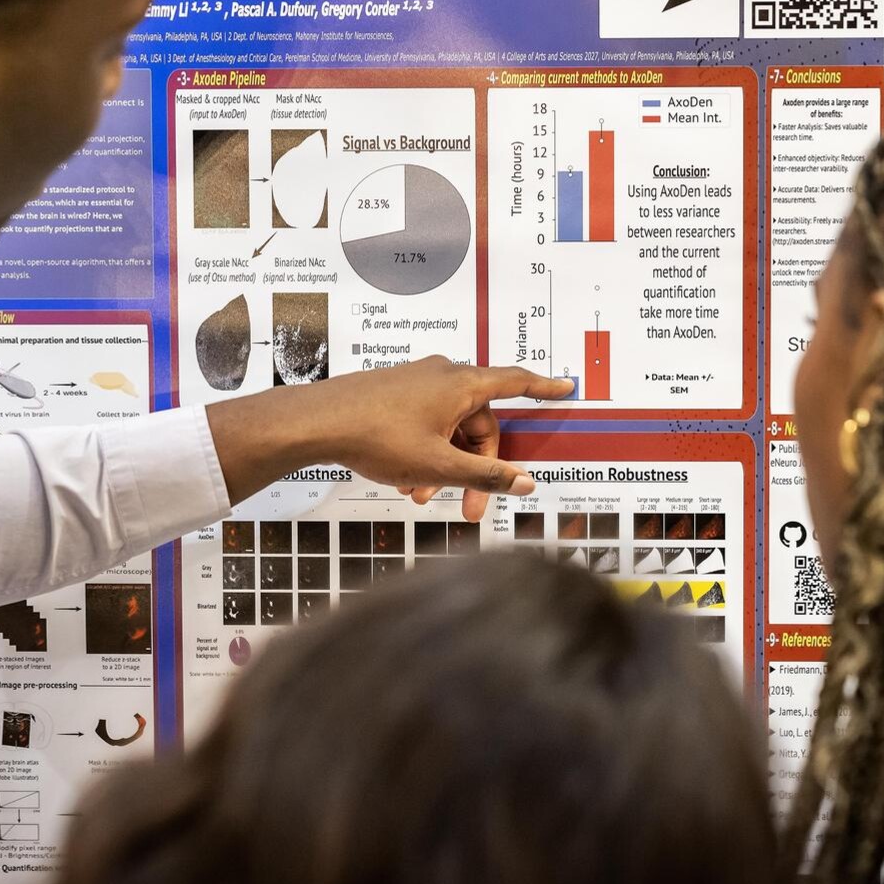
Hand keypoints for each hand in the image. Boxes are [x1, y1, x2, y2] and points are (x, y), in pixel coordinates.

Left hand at [205, 358, 574, 521]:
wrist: (318, 421)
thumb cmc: (376, 435)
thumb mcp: (439, 466)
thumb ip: (485, 477)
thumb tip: (525, 483)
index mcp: (462, 384)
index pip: (516, 381)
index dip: (543, 386)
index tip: (566, 386)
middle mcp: (443, 375)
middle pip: (480, 422)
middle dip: (478, 467)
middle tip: (472, 508)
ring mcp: (417, 382)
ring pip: (450, 427)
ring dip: (448, 464)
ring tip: (425, 497)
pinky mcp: (395, 393)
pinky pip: (427, 423)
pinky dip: (427, 451)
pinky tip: (408, 481)